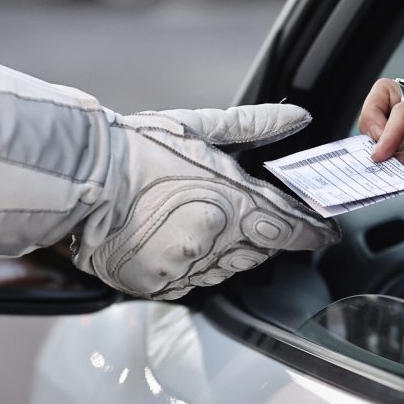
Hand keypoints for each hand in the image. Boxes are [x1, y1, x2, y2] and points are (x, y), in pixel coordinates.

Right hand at [75, 104, 340, 299]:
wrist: (80, 180)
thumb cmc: (137, 149)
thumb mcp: (201, 128)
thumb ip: (255, 125)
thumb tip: (297, 118)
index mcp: (230, 205)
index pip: (288, 229)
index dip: (311, 232)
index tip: (323, 231)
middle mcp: (213, 244)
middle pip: (259, 250)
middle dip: (263, 234)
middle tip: (251, 214)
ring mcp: (185, 269)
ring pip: (228, 267)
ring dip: (230, 249)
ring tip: (205, 220)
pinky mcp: (159, 286)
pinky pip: (193, 281)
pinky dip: (195, 264)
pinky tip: (179, 239)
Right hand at [358, 78, 403, 208]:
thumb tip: (387, 162)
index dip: (389, 130)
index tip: (381, 154)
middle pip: (385, 96)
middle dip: (373, 117)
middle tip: (373, 145)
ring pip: (378, 116)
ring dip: (371, 135)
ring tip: (377, 156)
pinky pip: (381, 142)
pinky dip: (374, 150)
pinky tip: (378, 163)